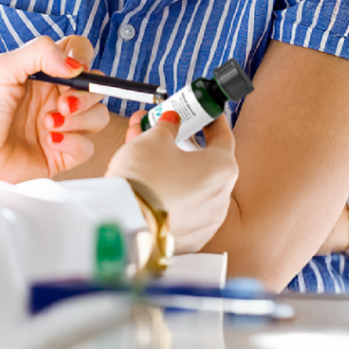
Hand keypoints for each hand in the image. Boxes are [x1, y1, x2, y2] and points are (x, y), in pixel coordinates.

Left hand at [0, 34, 108, 182]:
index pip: (77, 54)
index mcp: (41, 74)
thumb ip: (40, 52)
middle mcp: (53, 98)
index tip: (76, 68)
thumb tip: (75, 63)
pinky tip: (49, 142)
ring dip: (79, 119)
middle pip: (94, 88)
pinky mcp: (61, 154)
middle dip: (85, 95)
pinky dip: (73, 143)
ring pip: (97, 116)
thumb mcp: (3, 69)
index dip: (83, 57)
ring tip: (47, 125)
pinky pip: (87, 147)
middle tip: (62, 104)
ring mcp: (59, 126)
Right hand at [105, 111, 237, 253]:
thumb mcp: (155, 138)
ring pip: (190, 185)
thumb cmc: (145, 178)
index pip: (223, 136)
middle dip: (180, 142)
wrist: (126, 221)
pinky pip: (182, 207)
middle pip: (203, 162)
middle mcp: (221, 198)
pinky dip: (169, 192)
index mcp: (221, 169)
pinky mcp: (189, 237)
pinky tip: (148, 179)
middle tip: (162, 129)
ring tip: (142, 149)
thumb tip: (171, 122)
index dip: (209, 120)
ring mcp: (206, 221)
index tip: (201, 111)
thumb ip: (168, 127)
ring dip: (171, 166)